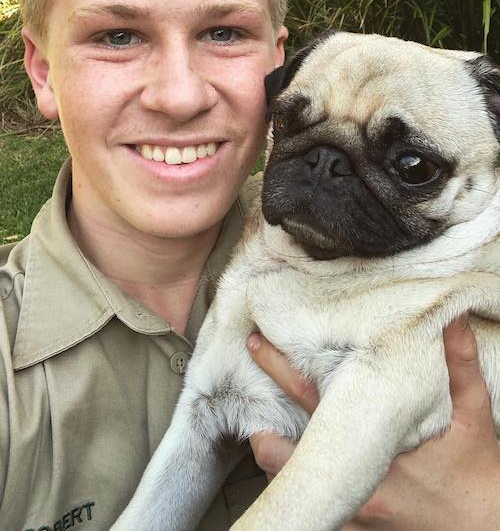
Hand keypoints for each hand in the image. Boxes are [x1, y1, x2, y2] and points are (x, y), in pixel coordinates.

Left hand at [247, 319, 499, 528]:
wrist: (485, 524)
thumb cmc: (476, 466)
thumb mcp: (474, 409)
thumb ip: (459, 361)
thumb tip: (449, 315)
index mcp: (375, 439)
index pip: (313, 397)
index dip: (281, 369)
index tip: (259, 344)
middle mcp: (357, 476)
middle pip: (288, 450)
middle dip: (261, 422)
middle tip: (247, 395)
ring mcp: (354, 506)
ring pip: (293, 484)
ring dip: (274, 457)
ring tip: (262, 432)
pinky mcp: (357, 527)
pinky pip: (313, 512)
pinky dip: (297, 487)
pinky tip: (291, 471)